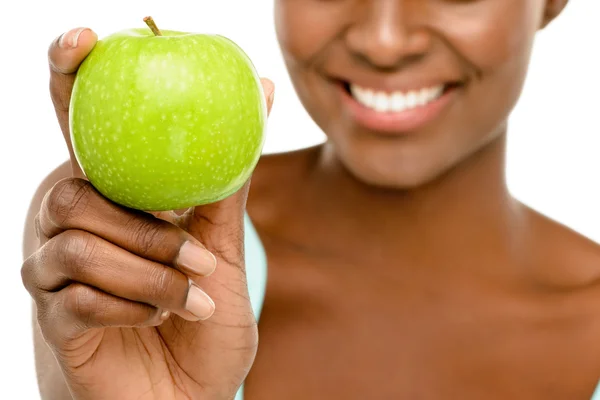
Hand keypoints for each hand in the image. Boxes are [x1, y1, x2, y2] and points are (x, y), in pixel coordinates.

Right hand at [22, 27, 274, 399]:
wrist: (188, 395)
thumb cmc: (200, 314)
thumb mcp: (223, 241)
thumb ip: (228, 175)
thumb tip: (260, 91)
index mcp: (111, 198)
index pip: (75, 126)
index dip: (67, 76)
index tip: (86, 39)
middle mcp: (70, 226)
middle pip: (72, 190)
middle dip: (148, 230)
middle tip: (201, 257)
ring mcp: (53, 274)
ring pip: (77, 244)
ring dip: (151, 272)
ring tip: (195, 296)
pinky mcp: (53, 321)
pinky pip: (76, 297)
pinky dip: (134, 307)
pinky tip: (157, 320)